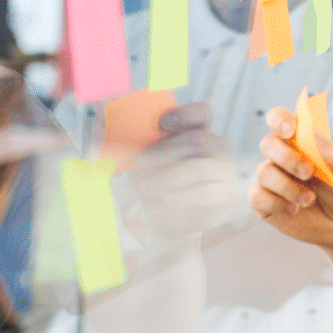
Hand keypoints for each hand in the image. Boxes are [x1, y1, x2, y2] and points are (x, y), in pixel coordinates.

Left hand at [124, 103, 240, 243]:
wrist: (164, 219)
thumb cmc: (152, 184)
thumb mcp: (139, 161)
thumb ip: (132, 143)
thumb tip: (105, 124)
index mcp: (196, 132)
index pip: (202, 112)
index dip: (185, 114)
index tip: (161, 124)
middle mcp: (216, 148)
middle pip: (199, 139)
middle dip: (167, 151)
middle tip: (140, 162)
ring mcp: (225, 170)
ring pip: (201, 167)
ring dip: (170, 177)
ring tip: (147, 188)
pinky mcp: (227, 193)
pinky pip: (207, 192)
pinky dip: (182, 197)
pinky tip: (165, 202)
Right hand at [250, 105, 332, 247]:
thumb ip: (326, 148)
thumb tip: (303, 132)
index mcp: (300, 141)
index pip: (280, 119)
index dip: (279, 119)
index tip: (291, 130)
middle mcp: (282, 157)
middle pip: (268, 144)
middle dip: (287, 158)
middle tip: (308, 172)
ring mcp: (272, 179)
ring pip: (263, 172)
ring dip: (288, 187)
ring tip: (309, 199)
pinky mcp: (265, 202)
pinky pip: (256, 196)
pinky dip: (276, 203)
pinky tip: (294, 210)